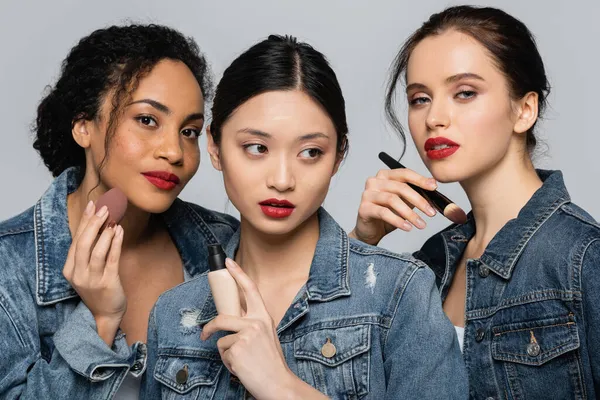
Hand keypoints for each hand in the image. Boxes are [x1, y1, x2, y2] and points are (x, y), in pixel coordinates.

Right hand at [62, 201, 125, 345]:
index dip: (84, 221)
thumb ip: (89, 250)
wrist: (105, 314)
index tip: (92, 205)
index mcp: (70, 269)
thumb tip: (97, 223)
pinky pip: (111, 259)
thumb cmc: (98, 288)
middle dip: (93, 223)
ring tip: (113, 219)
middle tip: (104, 208)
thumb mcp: (87, 270)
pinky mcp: (107, 283)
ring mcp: (92, 279)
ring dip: (105, 233)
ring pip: (96, 251)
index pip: (76, 240)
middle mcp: (78, 274)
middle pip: (83, 243)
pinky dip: (115, 243)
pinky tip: (119, 232)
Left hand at [201, 259, 325, 399]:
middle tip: (205, 333)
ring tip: (242, 361)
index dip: (238, 274)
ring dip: (226, 353)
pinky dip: (228, 362)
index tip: (228, 262)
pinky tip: (242, 367)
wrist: (278, 383)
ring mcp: (245, 335)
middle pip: (222, 318)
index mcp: (264, 317)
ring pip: (221, 340)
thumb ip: (252, 325)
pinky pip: (223, 353)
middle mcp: (255, 323)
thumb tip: (231, 323)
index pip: (250, 289)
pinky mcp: (236, 349)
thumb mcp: (266, 336)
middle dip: (210, 327)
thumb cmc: (271, 362)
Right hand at [349, 168, 440, 244]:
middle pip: (400, 187)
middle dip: (419, 200)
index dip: (420, 179)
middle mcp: (374, 182)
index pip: (404, 173)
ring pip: (393, 200)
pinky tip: (407, 227)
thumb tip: (433, 186)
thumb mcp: (404, 202)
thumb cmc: (387, 214)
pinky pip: (383, 213)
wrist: (371, 231)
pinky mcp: (363, 208)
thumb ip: (415, 193)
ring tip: (421, 224)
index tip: (434, 187)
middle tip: (431, 212)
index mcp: (385, 176)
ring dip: (410, 213)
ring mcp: (367, 194)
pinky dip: (398, 221)